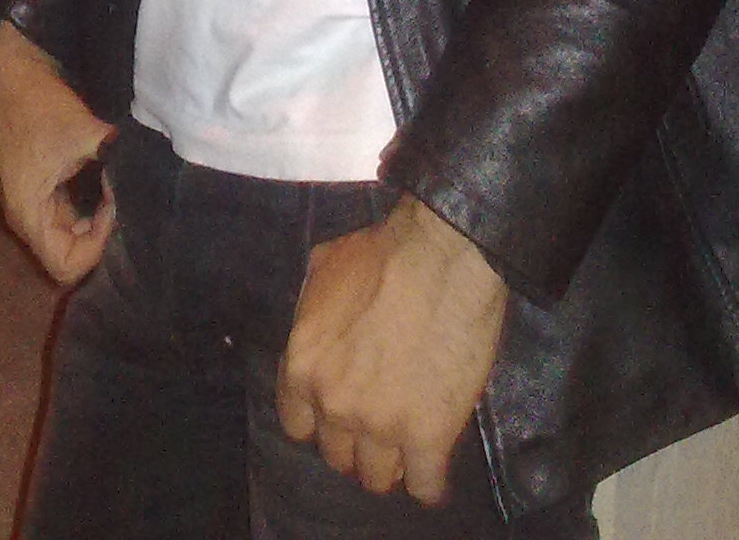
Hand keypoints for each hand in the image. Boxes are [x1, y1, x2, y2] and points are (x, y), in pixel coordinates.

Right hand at [0, 21, 115, 284]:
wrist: (7, 62)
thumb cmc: (37, 102)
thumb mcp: (84, 133)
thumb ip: (114, 159)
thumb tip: (146, 170)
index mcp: (28, 214)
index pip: (66, 266)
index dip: (96, 246)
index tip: (112, 205)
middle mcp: (25, 213)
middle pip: (67, 250)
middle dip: (99, 230)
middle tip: (121, 195)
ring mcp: (28, 194)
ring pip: (66, 225)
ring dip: (92, 211)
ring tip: (115, 181)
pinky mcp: (34, 175)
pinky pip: (63, 202)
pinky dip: (85, 194)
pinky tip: (103, 168)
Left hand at [275, 196, 508, 502]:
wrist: (441, 254)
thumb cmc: (383, 252)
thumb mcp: (324, 267)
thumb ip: (312, 307)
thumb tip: (316, 316)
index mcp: (303, 366)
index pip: (297, 425)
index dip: (321, 419)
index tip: (340, 412)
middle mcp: (334, 404)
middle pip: (337, 455)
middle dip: (356, 443)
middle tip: (379, 424)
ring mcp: (380, 426)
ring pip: (377, 478)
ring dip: (391, 465)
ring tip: (407, 450)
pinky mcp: (428, 437)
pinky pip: (425, 486)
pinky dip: (429, 482)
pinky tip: (434, 467)